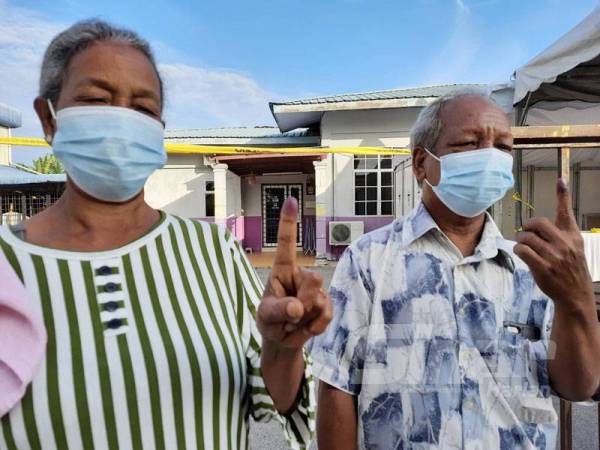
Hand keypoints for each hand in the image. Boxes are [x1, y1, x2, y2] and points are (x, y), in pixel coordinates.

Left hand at [257, 197, 332, 348]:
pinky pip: (326, 314)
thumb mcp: (266, 316)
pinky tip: (306, 327)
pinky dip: (315, 326)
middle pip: (314, 280)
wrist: (282, 340)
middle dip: (303, 302)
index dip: (289, 222)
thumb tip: (297, 307)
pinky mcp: (325, 305)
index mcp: (282, 270)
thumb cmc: (269, 321)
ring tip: (294, 321)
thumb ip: (278, 310)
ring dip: (305, 318)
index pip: (286, 243)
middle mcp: (300, 275)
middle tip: (289, 314)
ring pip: (319, 300)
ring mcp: (315, 290)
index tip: (291, 200)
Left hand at [515, 179, 593, 311]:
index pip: (567, 213)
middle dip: (527, 227)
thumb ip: (561, 234)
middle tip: (526, 234)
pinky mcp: (543, 267)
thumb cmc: (570, 269)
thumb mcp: (573, 248)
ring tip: (526, 247)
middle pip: (538, 223)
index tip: (560, 181)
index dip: (563, 196)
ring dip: (521, 241)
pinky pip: (522, 250)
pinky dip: (519, 250)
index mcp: (573, 236)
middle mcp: (564, 243)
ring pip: (527, 237)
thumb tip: (539, 224)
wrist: (575, 294)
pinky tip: (523, 255)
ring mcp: (554, 256)